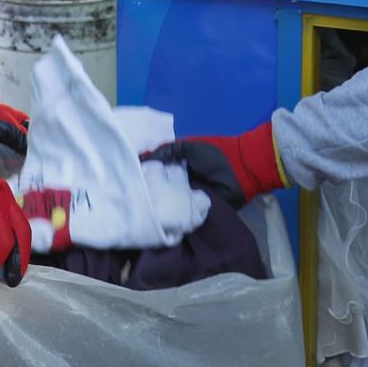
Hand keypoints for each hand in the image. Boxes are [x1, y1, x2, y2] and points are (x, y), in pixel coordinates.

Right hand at [142, 123, 283, 209]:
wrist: (241, 173)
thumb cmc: (217, 156)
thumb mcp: (190, 147)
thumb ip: (167, 151)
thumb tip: (142, 160)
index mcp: (178, 164)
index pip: (155, 170)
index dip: (142, 174)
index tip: (126, 178)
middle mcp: (179, 181)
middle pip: (158, 187)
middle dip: (146, 192)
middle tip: (128, 198)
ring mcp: (186, 197)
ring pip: (166, 202)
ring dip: (155, 205)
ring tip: (136, 210)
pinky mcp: (195, 210)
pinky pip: (179, 214)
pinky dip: (170, 216)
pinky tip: (154, 219)